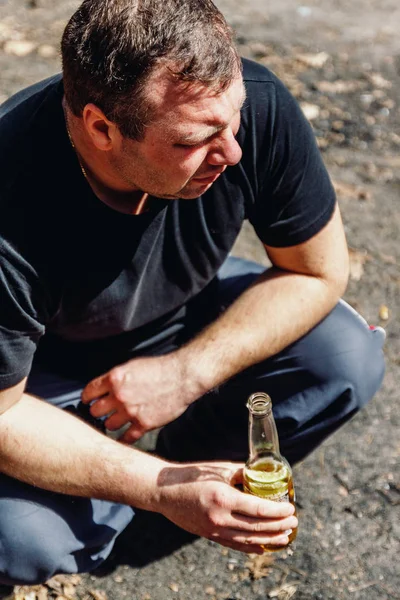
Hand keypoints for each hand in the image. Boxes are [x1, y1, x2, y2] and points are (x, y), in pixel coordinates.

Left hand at [81, 353, 199, 442]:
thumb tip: (103, 389)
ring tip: (117, 420)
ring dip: (111, 423)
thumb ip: (116, 379)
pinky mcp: (144, 424)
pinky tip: (124, 435)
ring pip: (109, 425)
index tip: (88, 401)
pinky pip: (126, 437)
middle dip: (98, 411)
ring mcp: (132, 411)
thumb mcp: (132, 366)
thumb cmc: (159, 368)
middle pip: (96, 411)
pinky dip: (124, 438)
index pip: (89, 392)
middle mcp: (120, 396)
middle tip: (103, 411)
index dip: (87, 397)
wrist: (182, 376)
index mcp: (115, 378)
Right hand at [156, 462, 297, 553]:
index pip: (258, 509)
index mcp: (224, 498)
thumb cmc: (192, 475)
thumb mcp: (218, 469)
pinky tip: (264, 547)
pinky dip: (252, 548)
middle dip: (279, 526)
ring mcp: (214, 530)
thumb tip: (262, 476)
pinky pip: (235, 546)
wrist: (164, 491)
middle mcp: (220, 518)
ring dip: (270, 540)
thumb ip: (241, 474)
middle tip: (294, 522)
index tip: (291, 508)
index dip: (278, 511)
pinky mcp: (209, 536)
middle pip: (257, 528)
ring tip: (286, 537)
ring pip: (248, 540)